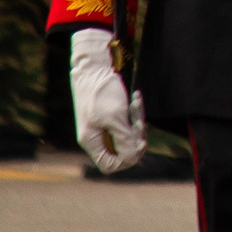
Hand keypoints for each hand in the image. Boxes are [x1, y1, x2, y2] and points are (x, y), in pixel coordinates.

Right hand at [69, 27, 144, 175]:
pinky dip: (135, 112)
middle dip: (136, 137)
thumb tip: (133, 158)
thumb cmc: (102, 91)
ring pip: (129, 136)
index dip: (127, 158)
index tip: (138, 142)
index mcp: (91, 141)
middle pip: (123, 151)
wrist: (95, 66)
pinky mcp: (112, 116)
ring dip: (137, 122)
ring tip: (135, 104)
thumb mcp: (115, 117)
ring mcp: (104, 126)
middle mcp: (97, 137)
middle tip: (139, 123)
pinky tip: (135, 98)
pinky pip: (129, 122)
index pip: (111, 165)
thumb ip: (124, 139)